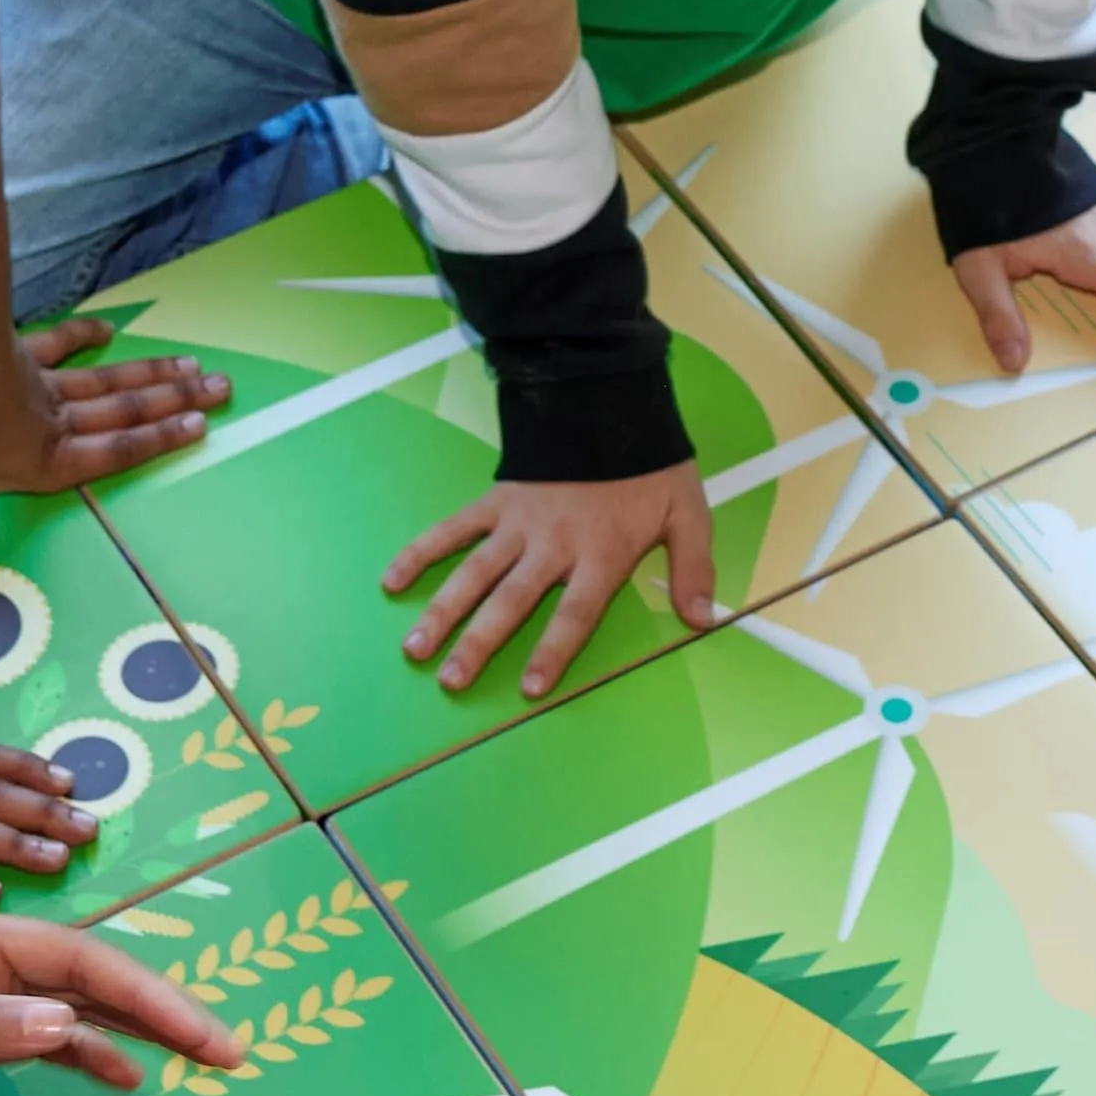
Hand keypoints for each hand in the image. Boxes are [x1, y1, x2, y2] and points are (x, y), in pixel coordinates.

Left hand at [0, 314, 228, 606]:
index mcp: (51, 460)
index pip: (116, 453)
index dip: (159, 441)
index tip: (201, 426)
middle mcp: (59, 423)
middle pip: (127, 413)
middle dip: (175, 402)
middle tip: (222, 388)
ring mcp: (45, 388)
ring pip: (109, 383)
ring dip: (152, 375)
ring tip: (195, 367)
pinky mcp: (24, 357)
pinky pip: (61, 345)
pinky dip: (85, 337)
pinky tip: (110, 330)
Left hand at [0, 901, 246, 1095]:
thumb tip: (68, 1027)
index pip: (72, 959)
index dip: (145, 992)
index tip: (202, 1032)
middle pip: (86, 978)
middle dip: (159, 1008)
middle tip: (228, 1048)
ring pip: (70, 1010)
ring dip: (133, 1031)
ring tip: (200, 1057)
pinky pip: (40, 1044)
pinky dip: (86, 1054)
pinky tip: (123, 1074)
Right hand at [383, 464, 717, 696]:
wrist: (612, 406)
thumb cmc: (650, 469)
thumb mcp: (688, 515)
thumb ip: (693, 568)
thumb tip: (703, 619)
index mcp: (601, 554)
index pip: (574, 613)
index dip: (552, 651)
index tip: (528, 689)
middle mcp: (554, 544)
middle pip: (511, 601)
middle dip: (478, 643)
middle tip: (450, 680)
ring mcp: (519, 522)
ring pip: (474, 573)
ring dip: (442, 610)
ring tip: (415, 647)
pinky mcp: (496, 499)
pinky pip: (453, 529)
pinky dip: (422, 551)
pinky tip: (392, 580)